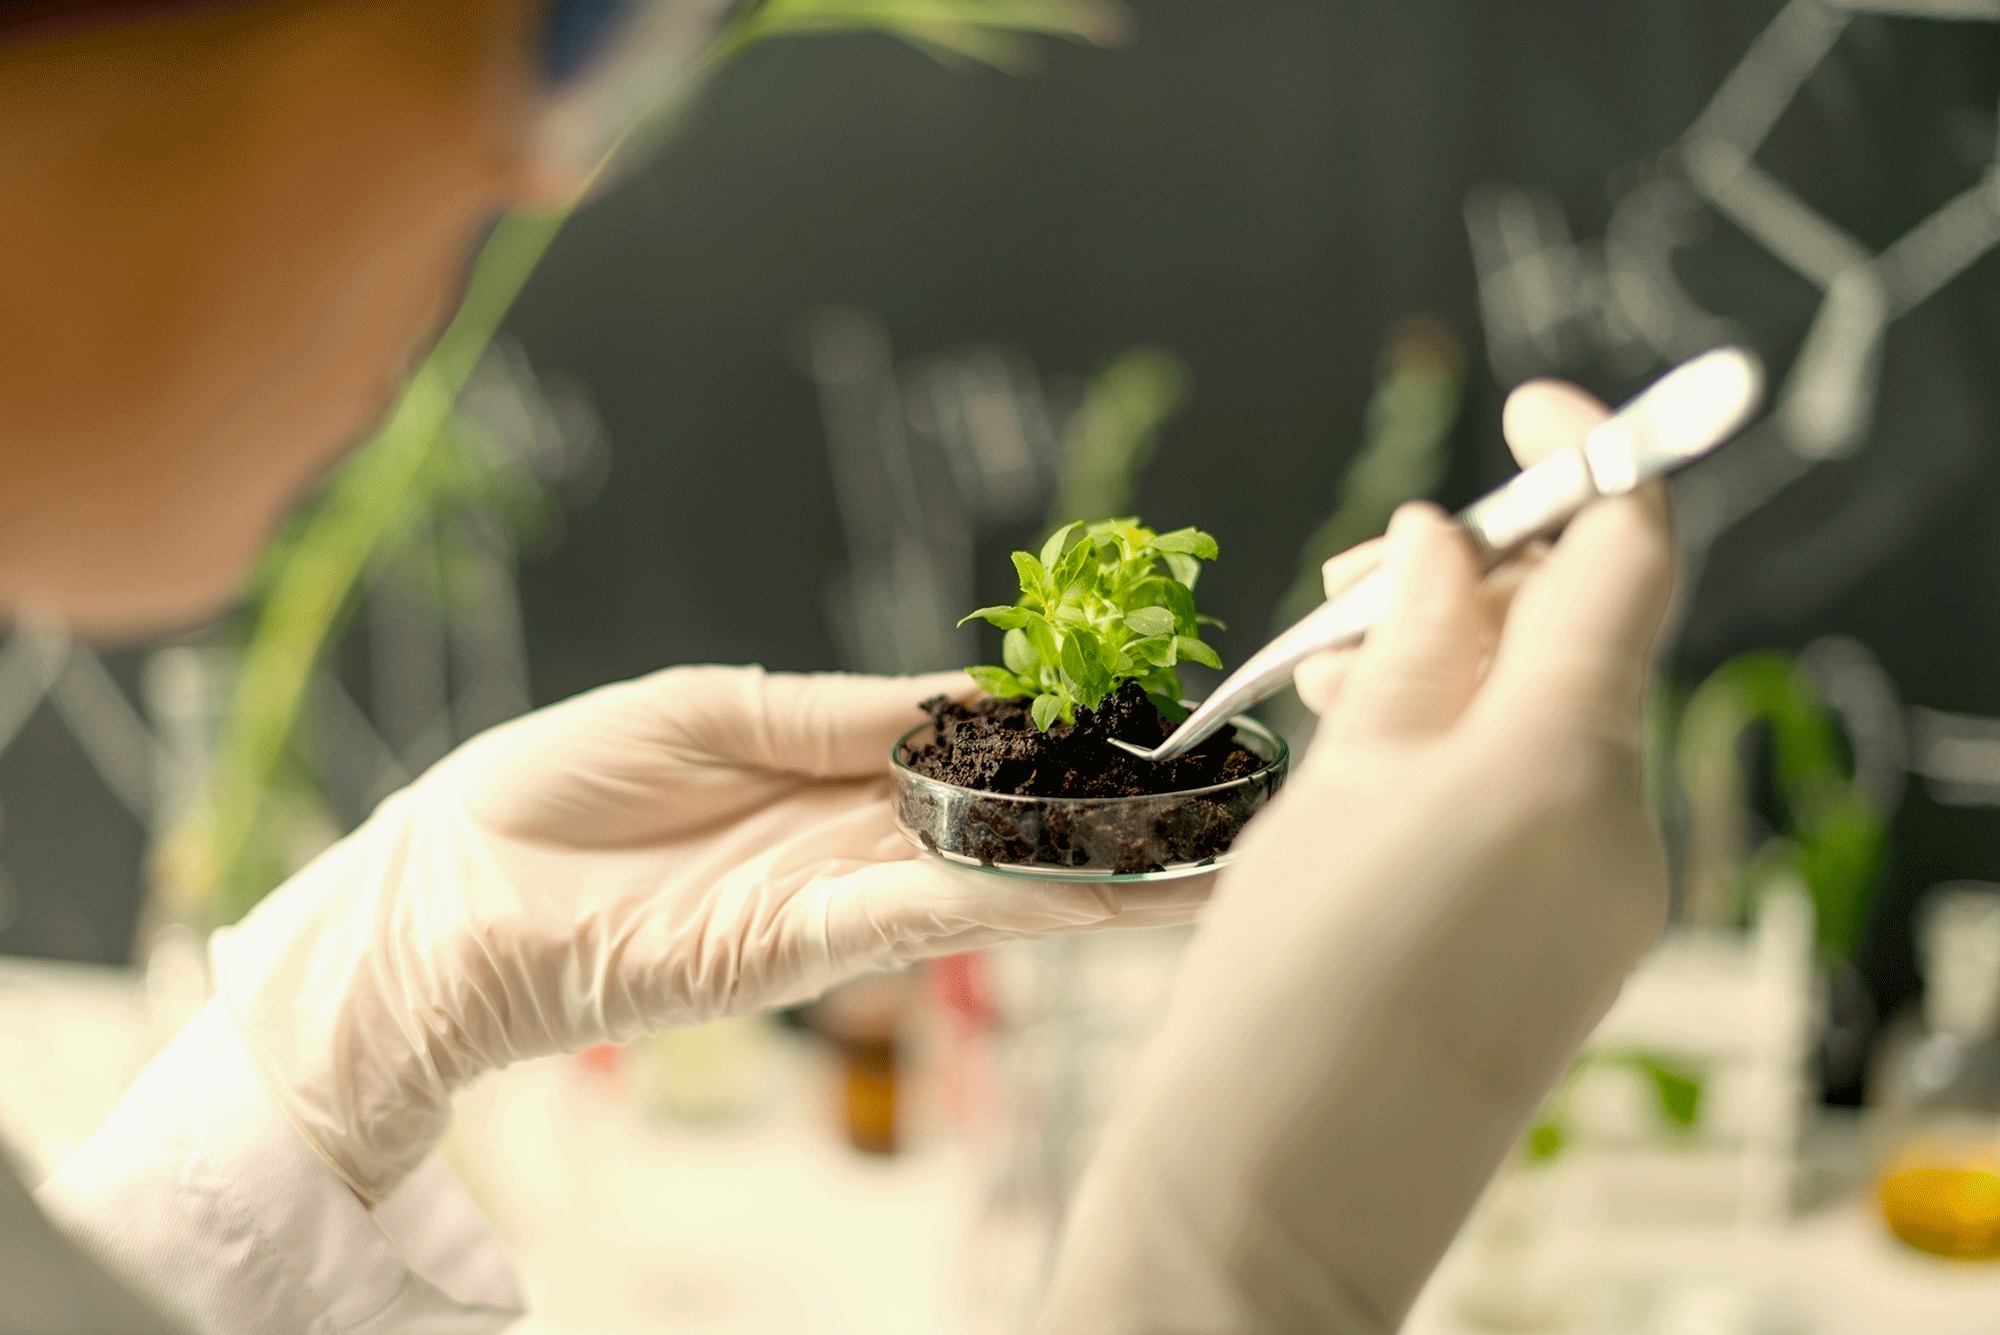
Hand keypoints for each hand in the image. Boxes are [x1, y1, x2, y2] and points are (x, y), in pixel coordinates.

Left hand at [213, 667, 1208, 1203]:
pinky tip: (1102, 892)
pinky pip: (928, 919)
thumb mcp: (707, 707)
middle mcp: (849, 841)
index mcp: (826, 766)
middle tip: (1225, 809)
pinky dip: (1017, 905)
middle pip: (1006, 830)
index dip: (1056, 739)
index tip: (1144, 719)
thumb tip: (956, 693)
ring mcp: (833, 900)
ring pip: (994, 885)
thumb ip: (834, 709)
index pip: (971, 751)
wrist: (448, 894)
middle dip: (1111, 822)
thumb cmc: (554, 785)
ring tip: (1209, 861)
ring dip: (1100, 878)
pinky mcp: (801, 952)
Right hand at [1039, 379, 1672, 1332]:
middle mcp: (1624, 820)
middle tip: (1353, 584)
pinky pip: (1550, 797)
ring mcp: (1617, 888)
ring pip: (1559, 716)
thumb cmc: (1284, 980)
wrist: (1284, 1183)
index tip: (1531, 407)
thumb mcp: (1340, 777)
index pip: (1629, 554)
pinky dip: (1475, 751)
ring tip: (1336, 683)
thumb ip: (1413, 641)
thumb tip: (1446, 544)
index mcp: (1561, 761)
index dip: (1594, 456)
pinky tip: (1375, 767)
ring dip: (1463, 668)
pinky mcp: (1587, 937)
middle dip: (1480, 580)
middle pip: (1587, 634)